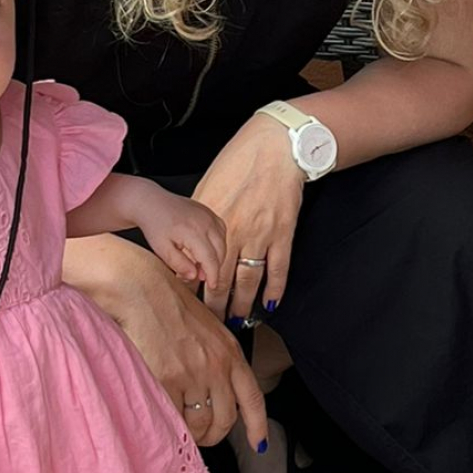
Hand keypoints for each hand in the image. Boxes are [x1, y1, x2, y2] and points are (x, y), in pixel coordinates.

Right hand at [62, 233, 266, 450]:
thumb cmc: (168, 304)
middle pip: (226, 419)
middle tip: (202, 438)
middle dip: (215, 435)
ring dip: (192, 434)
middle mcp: (217, 366)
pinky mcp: (167, 380)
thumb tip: (213, 389)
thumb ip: (215, 357)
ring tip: (181, 431)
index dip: (257, 426)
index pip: (252, 398)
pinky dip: (170, 425)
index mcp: (230, 352)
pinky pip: (173, 417)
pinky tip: (163, 420)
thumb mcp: (206, 328)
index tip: (259, 444)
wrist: (141, 289)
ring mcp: (193, 374)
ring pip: (200, 423)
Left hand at [134, 184, 225, 292]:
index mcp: (193, 231)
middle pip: (220, 252)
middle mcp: (205, 222)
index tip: (212, 285)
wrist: (151, 203)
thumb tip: (194, 276)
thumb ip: (179, 264)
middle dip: (214, 267)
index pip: (210, 259)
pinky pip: (221, 232)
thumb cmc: (154, 224)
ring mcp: (209, 215)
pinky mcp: (209, 212)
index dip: (213, 275)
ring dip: (216, 256)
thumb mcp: (162, 249)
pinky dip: (217, 244)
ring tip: (199, 264)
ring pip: (223, 242)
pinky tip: (205, 249)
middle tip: (201, 276)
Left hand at [192, 113, 305, 322]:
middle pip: (221, 279)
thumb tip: (194, 240)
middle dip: (216, 305)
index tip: (190, 302)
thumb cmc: (240, 162)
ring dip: (243, 304)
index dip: (194, 287)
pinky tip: (270, 303)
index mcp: (212, 223)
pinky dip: (275, 289)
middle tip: (212, 323)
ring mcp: (260, 236)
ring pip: (249, 280)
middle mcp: (234, 234)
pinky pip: (278, 269)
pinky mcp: (283, 234)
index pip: (199, 265)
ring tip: (238, 320)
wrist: (274, 148)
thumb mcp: (209, 186)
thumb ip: (201, 216)